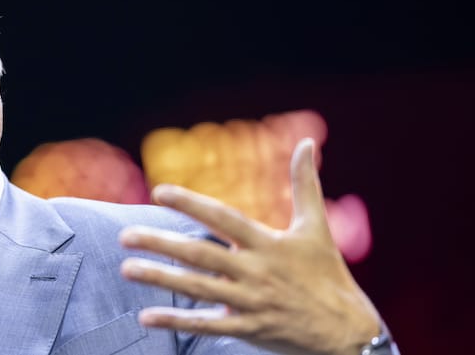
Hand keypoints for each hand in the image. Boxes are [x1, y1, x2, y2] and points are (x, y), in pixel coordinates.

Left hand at [119, 138, 380, 354]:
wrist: (349, 333)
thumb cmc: (329, 275)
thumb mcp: (317, 227)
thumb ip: (306, 184)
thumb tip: (307, 142)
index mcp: (269, 243)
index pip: (224, 218)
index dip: (192, 204)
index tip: (160, 191)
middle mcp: (256, 271)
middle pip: (201, 255)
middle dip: (161, 243)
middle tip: (125, 235)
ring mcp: (251, 302)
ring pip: (198, 289)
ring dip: (160, 279)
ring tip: (127, 268)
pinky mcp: (249, 329)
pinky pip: (207, 326)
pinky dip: (177, 322)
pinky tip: (147, 316)